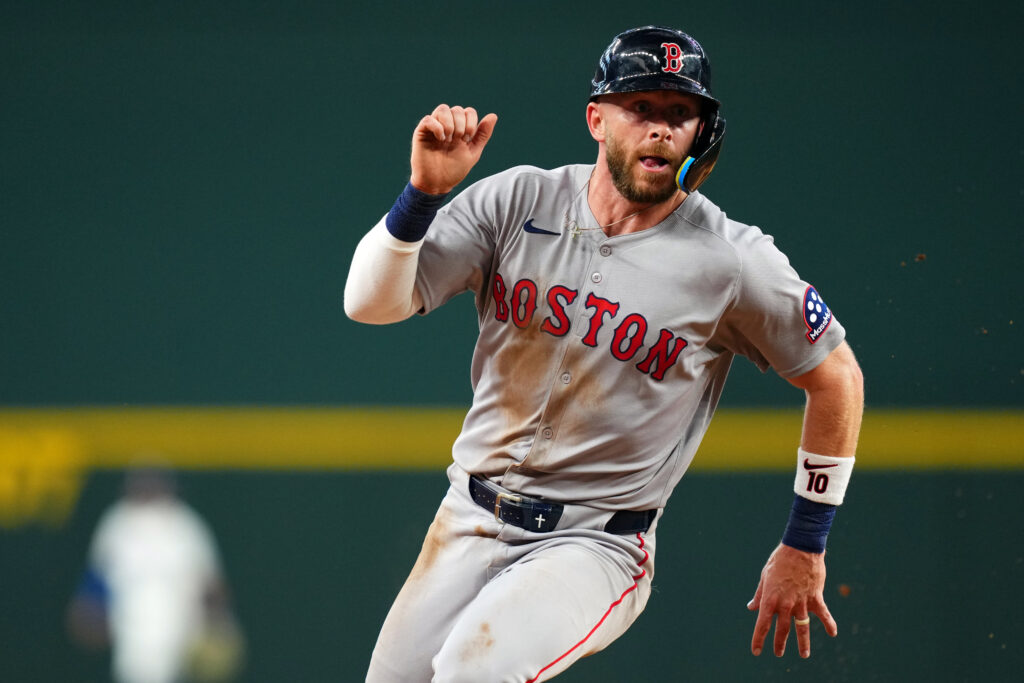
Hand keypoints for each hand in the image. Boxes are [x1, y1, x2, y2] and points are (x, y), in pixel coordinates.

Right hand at [409, 104, 497, 194]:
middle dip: (461, 124)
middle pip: (457, 109)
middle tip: (458, 140)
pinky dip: (437, 127)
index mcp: (460, 128)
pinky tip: (440, 139)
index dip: (471, 122)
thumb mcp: (473, 152)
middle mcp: (447, 125)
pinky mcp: (421, 132)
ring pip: (442, 109)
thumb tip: (493, 115)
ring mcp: (434, 127)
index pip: (468, 111)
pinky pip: (428, 119)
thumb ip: (482, 134)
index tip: (467, 139)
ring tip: (448, 140)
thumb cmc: (455, 169)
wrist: (438, 183)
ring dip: (449, 123)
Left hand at [747, 543, 837, 657]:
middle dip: (779, 643)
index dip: (758, 639)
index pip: (762, 624)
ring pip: (802, 627)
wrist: (800, 547)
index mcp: (770, 598)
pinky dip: (829, 624)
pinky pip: (824, 615)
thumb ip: (759, 594)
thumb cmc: (779, 560)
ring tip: (804, 655)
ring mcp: (802, 602)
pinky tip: (833, 634)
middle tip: (778, 654)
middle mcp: (785, 603)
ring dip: (803, 642)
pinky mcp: (816, 597)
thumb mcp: (764, 576)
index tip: (756, 651)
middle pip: (783, 629)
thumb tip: (751, 608)